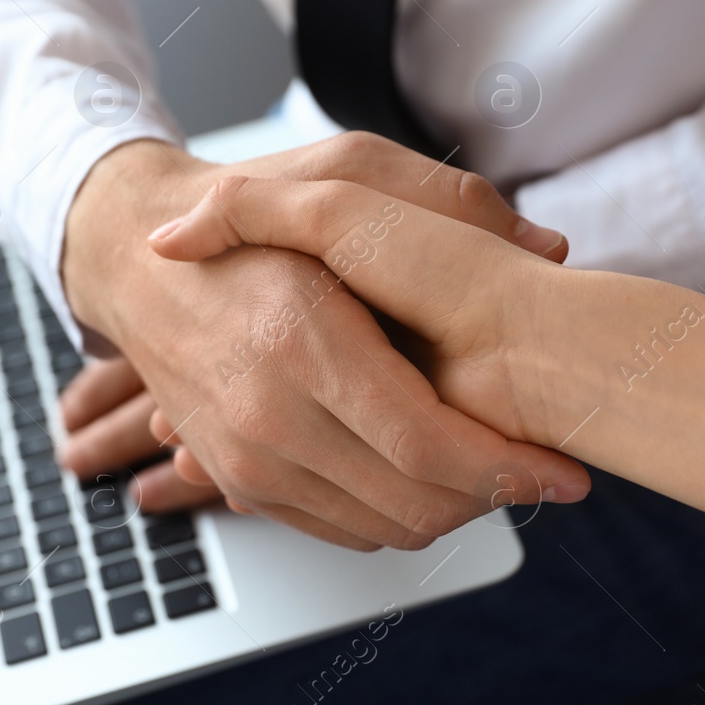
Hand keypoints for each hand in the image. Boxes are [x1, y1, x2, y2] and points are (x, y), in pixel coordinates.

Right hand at [61, 133, 586, 549]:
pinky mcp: (240, 480)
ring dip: (454, 514)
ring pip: (383, 529)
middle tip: (541, 473)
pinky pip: (341, 531)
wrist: (138, 267)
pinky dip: (398, 516)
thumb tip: (548, 246)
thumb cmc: (249, 217)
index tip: (566, 473)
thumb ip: (447, 201)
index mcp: (303, 338)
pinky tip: (430, 474)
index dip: (511, 470)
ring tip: (493, 470)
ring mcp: (246, 458)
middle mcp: (267, 414)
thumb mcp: (342, 173)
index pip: (427, 445)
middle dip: (496, 500)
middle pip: (414, 504)